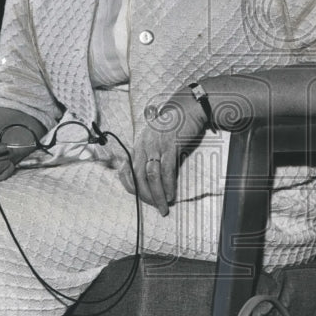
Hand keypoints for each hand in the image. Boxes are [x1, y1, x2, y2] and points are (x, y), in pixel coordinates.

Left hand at [118, 94, 206, 215]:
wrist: (187, 108)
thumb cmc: (173, 125)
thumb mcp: (156, 139)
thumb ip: (151, 154)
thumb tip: (151, 175)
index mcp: (138, 145)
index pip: (127, 171)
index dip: (132, 187)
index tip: (140, 198)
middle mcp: (144, 146)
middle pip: (138, 176)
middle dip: (145, 196)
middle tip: (156, 207)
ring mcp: (156, 146)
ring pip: (151, 176)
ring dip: (157, 194)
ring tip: (164, 206)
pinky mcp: (170, 145)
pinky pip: (166, 170)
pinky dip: (168, 185)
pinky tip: (171, 194)